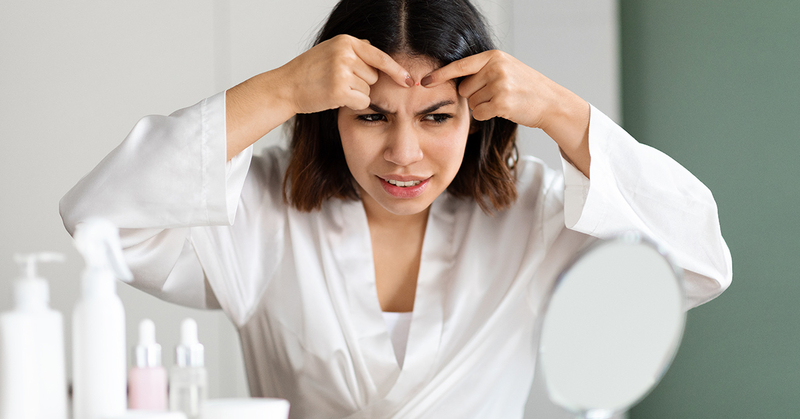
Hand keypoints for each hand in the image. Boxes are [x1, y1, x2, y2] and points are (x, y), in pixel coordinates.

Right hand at [225, 35, 412, 159]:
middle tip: (339, 82)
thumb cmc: (309, 72)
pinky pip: (361, 101)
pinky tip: (335, 98)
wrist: (287, 86)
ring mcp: (342, 71)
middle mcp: (345, 53)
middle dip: (363, 83)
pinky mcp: (339, 90)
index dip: (397, 70)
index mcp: (346, 42)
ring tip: (334, 88)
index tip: (410, 81)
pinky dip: (352, 104)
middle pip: (374, 76)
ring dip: (356, 94)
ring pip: (368, 90)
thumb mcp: (331, 51)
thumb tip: (377, 53)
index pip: (380, 56)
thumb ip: (354, 51)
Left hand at [421, 50, 590, 175]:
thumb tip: (454, 84)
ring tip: (503, 100)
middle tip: (496, 95)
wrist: (550, 102)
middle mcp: (495, 68)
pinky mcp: (502, 103)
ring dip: (483, 106)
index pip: (460, 66)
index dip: (440, 75)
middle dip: (475, 96)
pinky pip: (479, 114)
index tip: (424, 82)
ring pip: (472, 103)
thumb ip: (482, 71)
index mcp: (493, 57)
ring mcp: (499, 85)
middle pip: (464, 89)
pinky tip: (503, 110)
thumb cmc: (525, 87)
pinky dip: (487, 115)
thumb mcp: (505, 69)